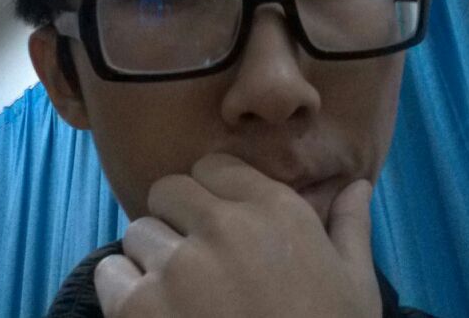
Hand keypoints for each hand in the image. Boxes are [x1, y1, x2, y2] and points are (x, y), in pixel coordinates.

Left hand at [94, 153, 381, 317]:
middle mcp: (223, 226)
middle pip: (168, 190)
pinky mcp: (139, 308)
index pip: (212, 166)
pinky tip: (155, 316)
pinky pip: (111, 274)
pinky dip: (123, 291)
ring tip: (177, 293)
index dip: (208, 190)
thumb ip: (350, 227)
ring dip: (151, 258)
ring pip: (139, 231)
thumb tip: (358, 185)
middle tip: (192, 255)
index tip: (214, 218)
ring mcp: (178, 266)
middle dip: (176, 216)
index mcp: (274, 210)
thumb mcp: (354, 285)